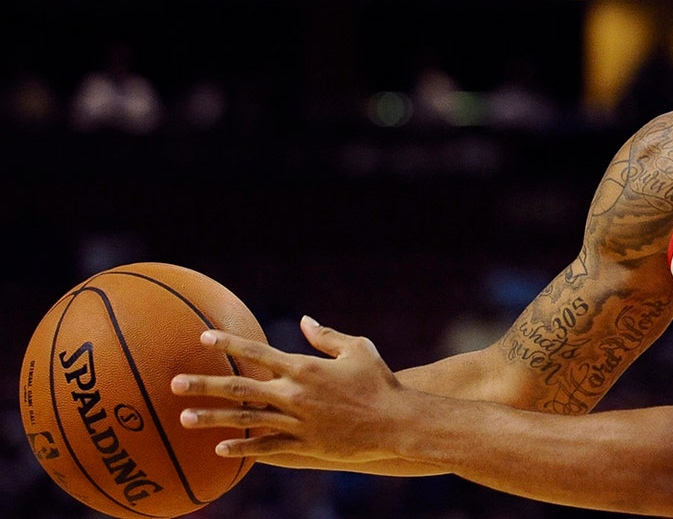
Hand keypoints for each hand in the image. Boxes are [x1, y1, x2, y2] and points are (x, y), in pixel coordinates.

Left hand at [172, 316, 406, 462]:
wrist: (398, 421)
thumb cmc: (380, 381)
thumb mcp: (358, 348)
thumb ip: (326, 335)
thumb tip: (303, 320)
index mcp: (304, 367)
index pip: (257, 352)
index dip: (229, 342)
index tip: (203, 336)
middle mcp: (295, 394)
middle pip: (240, 387)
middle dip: (205, 384)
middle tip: (175, 383)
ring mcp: (298, 422)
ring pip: (246, 420)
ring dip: (213, 418)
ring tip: (185, 418)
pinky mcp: (306, 446)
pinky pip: (268, 447)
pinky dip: (243, 448)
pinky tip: (220, 449)